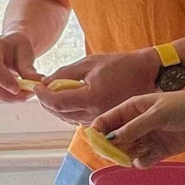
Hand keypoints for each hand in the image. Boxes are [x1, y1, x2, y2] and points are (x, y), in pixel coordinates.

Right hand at [0, 31, 40, 101]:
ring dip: (8, 98)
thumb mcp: (26, 50)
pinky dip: (7, 99)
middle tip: (25, 96)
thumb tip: (36, 83)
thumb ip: (28, 67)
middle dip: (6, 95)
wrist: (11, 46)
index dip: (3, 80)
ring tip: (25, 95)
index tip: (17, 90)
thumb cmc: (17, 46)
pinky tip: (19, 95)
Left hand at [34, 49, 162, 124]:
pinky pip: (80, 120)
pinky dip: (69, 111)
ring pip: (69, 119)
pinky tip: (67, 99)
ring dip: (57, 108)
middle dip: (47, 103)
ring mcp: (102, 120)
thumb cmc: (120, 65)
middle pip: (61, 113)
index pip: (58, 102)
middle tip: (40, 90)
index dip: (43, 96)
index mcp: (92, 98)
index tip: (36, 87)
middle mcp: (96, 114)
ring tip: (51, 93)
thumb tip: (46, 82)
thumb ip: (65, 73)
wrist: (148, 74)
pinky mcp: (105, 121)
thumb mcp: (90, 63)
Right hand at [90, 90, 184, 167]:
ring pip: (127, 152)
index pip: (106, 121)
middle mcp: (135, 123)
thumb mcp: (156, 114)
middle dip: (113, 148)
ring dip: (129, 155)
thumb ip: (133, 128)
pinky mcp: (157, 150)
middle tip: (119, 154)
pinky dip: (143, 161)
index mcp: (131, 108)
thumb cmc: (183, 107)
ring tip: (142, 150)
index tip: (96, 144)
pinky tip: (151, 157)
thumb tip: (110, 140)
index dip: (98, 132)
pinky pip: (142, 160)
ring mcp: (146, 137)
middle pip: (114, 140)